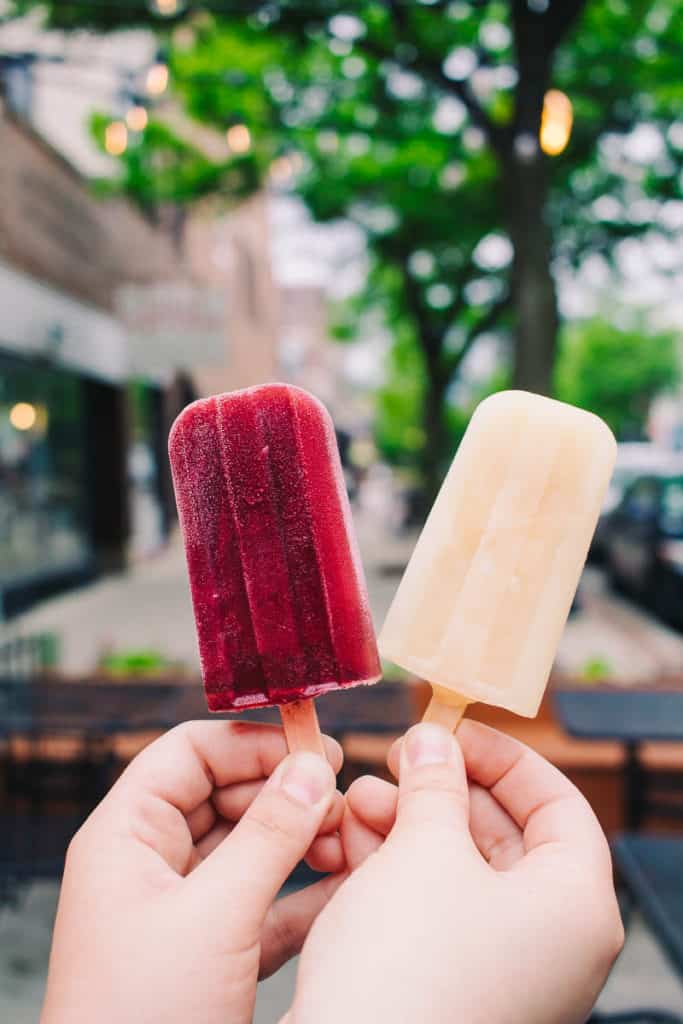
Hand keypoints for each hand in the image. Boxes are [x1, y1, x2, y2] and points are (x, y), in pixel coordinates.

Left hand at [42, 721, 344, 1023]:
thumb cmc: (142, 1015)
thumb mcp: (213, 915)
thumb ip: (268, 835)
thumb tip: (312, 769)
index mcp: (127, 837)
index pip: (189, 753)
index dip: (252, 743)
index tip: (314, 749)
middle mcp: (151, 864)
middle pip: (225, 796)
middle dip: (285, 795)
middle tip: (341, 799)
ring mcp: (181, 912)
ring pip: (248, 851)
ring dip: (301, 843)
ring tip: (350, 842)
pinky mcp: (209, 955)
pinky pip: (262, 905)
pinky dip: (302, 896)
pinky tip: (345, 894)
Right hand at [288, 720, 623, 1023]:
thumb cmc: (407, 969)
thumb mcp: (424, 849)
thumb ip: (435, 782)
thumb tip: (433, 740)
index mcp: (575, 906)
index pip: (558, 803)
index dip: (503, 756)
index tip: (452, 728)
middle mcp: (550, 943)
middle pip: (504, 834)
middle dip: (442, 789)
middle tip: (397, 759)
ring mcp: (504, 970)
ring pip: (460, 869)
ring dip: (410, 824)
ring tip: (360, 798)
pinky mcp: (455, 987)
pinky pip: (435, 908)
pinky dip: (398, 868)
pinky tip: (353, 838)